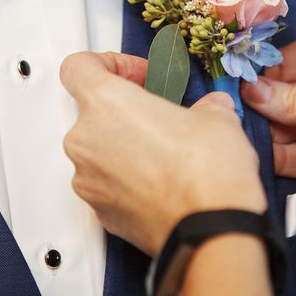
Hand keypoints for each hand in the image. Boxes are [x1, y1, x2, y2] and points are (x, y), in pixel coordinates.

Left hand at [61, 52, 266, 256]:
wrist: (212, 232)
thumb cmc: (208, 174)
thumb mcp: (217, 116)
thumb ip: (203, 105)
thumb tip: (209, 110)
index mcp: (107, 103)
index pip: (78, 66)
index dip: (108, 63)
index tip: (137, 75)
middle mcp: (87, 140)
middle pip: (91, 110)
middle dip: (125, 109)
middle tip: (160, 113)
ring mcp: (88, 180)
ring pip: (98, 148)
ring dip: (125, 144)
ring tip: (167, 151)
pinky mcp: (99, 212)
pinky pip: (105, 182)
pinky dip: (127, 177)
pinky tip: (163, 180)